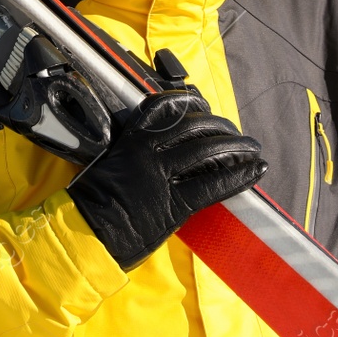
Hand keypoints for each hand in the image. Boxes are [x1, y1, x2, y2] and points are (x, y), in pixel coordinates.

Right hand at [68, 88, 265, 269]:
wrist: (83, 233)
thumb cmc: (89, 203)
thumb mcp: (107, 164)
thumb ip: (131, 152)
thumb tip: (155, 151)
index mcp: (130, 140)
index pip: (163, 109)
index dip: (189, 104)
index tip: (203, 104)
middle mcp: (148, 152)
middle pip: (193, 127)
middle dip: (220, 126)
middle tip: (234, 131)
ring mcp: (162, 177)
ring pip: (207, 151)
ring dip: (236, 146)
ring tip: (253, 147)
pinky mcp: (174, 204)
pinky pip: (212, 185)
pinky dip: (238, 176)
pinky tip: (254, 171)